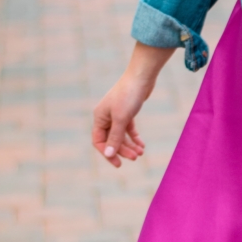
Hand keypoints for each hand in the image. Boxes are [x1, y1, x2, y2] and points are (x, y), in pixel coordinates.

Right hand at [92, 42, 173, 167]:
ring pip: (121, 135)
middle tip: (135, 158)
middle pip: (111, 139)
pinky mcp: (127, 112)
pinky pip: (128, 129)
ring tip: (140, 153)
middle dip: (122, 150)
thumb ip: (115, 138)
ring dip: (130, 145)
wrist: (141, 77)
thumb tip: (108, 154)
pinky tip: (142, 145)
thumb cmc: (128, 96)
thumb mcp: (121, 119)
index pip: (99, 141)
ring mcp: (116, 114)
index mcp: (99, 117)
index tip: (118, 163)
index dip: (107, 153)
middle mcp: (105, 116)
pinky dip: (134, 137)